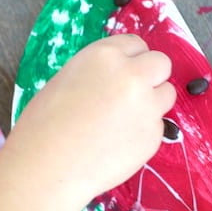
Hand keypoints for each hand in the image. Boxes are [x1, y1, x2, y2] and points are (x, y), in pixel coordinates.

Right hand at [6, 34, 175, 199]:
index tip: (127, 70)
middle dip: (151, 75)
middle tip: (134, 92)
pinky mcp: (154, 136)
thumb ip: (101, 71)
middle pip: (162, 63)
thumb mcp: (68, 79)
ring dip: (153, 102)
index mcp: (105, 56)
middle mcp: (133, 76)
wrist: (47, 167)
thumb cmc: (45, 125)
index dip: (131, 58)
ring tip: (124, 120)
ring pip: (167, 94)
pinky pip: (158, 126)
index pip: (136, 43)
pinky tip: (119, 143)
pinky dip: (144, 132)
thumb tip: (119, 74)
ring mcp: (148, 106)